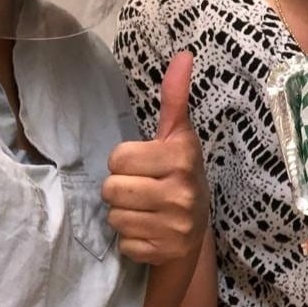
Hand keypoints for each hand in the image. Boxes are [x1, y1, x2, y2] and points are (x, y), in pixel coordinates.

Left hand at [102, 51, 208, 264]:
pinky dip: (131, 239)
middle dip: (120, 187)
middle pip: (111, 189)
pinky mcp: (164, 252)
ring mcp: (174, 226)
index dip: (124, 160)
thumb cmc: (180, 172)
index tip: (143, 163)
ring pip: (114, 217)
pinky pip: (124, 243)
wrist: (196, 227)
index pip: (118, 158)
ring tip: (144, 208)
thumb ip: (174, 97)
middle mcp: (181, 192)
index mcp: (181, 157)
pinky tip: (148, 229)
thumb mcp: (178, 135)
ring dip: (123, 213)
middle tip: (141, 187)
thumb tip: (183, 54)